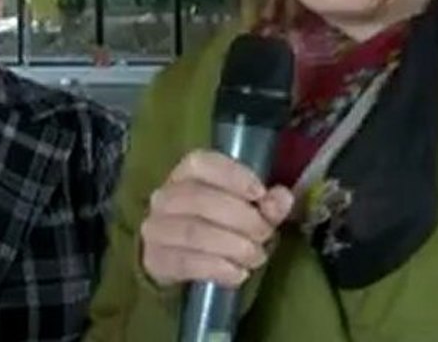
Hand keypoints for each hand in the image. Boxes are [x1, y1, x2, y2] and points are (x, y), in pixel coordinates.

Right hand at [140, 150, 293, 287]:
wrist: (181, 255)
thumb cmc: (219, 222)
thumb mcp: (247, 208)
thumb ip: (267, 203)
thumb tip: (282, 198)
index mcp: (187, 172)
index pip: (202, 164)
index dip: (232, 176)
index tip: (260, 193)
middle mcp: (165, 195)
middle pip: (201, 200)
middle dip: (241, 218)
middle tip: (265, 234)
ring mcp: (156, 226)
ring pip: (193, 232)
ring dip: (231, 246)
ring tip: (256, 257)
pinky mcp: (155, 258)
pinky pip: (185, 262)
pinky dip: (217, 268)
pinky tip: (238, 274)